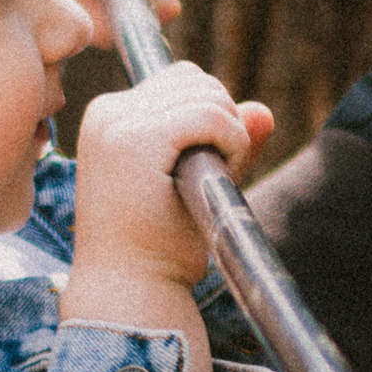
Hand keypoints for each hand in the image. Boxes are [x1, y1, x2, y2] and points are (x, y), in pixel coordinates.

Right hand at [70, 67, 272, 292]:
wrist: (127, 291)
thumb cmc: (156, 249)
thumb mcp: (194, 183)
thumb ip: (226, 141)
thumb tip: (264, 111)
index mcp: (110, 118)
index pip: (180, 81)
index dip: (211, 116)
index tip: (203, 167)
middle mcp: (107, 112)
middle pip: (196, 79)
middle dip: (223, 121)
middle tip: (213, 177)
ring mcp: (117, 124)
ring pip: (208, 93)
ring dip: (230, 134)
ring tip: (212, 181)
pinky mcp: (137, 141)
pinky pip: (212, 115)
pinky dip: (233, 143)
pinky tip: (222, 176)